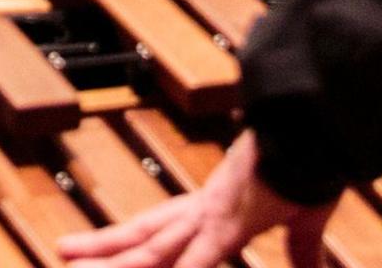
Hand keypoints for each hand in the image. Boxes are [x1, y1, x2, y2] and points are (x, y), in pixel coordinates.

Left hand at [62, 133, 327, 267]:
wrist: (318, 127)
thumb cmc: (312, 164)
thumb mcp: (304, 217)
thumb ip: (302, 248)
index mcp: (215, 206)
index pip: (161, 230)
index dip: (128, 242)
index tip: (98, 252)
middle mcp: (204, 210)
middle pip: (143, 236)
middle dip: (104, 250)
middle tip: (64, 253)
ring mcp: (213, 217)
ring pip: (152, 248)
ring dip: (116, 263)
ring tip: (74, 264)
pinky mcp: (230, 225)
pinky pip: (197, 259)